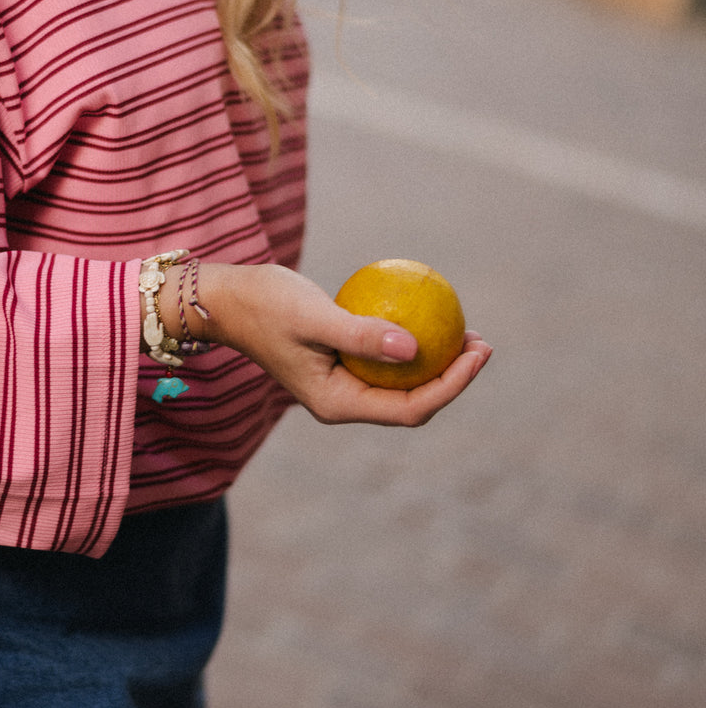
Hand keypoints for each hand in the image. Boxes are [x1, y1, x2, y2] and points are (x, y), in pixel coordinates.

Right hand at [176, 262, 491, 427]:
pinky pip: (386, 357)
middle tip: (481, 341)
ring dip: (437, 360)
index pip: (409, 407)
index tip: (476, 352)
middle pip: (412, 401)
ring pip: (401, 381)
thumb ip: (361, 334)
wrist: (226, 299)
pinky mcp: (340, 362)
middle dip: (452, 377)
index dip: (451, 385)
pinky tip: (429, 314)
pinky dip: (411, 341)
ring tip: (466, 331)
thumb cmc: (264, 303)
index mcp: (337, 404)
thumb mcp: (314, 316)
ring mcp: (341, 384)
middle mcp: (343, 401)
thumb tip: (416, 347)